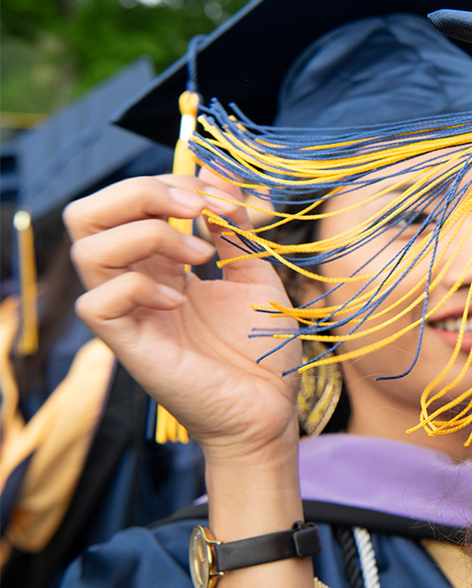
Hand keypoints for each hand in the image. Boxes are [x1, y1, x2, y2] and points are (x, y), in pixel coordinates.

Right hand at [66, 175, 301, 461]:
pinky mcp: (129, 347)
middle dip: (140, 191)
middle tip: (195, 207)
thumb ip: (237, 229)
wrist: (270, 409)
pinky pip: (98, 304)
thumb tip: (219, 178)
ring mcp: (128, 314)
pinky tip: (182, 300)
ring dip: (147, 234)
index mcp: (158, 263)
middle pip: (87, 213)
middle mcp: (134, 282)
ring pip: (85, 249)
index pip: (126, 200)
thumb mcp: (256, 274)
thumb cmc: (261, 351)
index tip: (231, 200)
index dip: (174, 182)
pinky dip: (139, 286)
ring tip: (200, 256)